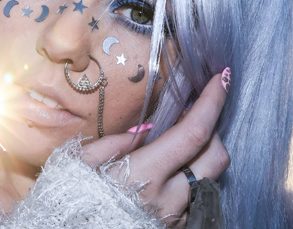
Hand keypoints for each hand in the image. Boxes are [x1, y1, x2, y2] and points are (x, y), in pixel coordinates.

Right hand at [82, 73, 229, 227]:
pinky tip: (171, 170)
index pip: (192, 134)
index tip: (221, 79)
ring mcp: (175, 217)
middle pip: (216, 155)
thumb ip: (114, 142)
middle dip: (212, 127)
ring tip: (177, 144)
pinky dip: (193, 175)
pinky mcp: (176, 228)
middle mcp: (168, 199)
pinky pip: (198, 195)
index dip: (212, 103)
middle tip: (187, 116)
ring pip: (213, 176)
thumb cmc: (71, 199)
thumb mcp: (81, 163)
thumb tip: (148, 127)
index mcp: (143, 175)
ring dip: (203, 153)